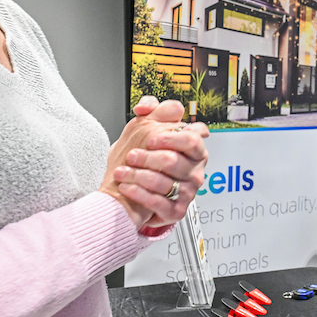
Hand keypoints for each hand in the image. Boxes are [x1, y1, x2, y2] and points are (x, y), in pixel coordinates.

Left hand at [100, 97, 209, 229]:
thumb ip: (150, 111)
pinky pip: (158, 202)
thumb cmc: (141, 160)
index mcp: (194, 150)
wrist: (130, 190)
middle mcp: (194, 171)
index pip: (192, 139)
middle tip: (131, 156)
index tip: (151, 139)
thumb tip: (146, 105)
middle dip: (147, 158)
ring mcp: (187, 192)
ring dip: (137, 175)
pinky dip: (138, 193)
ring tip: (122, 172)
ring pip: (163, 182)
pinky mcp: (176, 211)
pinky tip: (126, 187)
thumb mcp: (144, 130)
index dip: (171, 138)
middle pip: (173, 161)